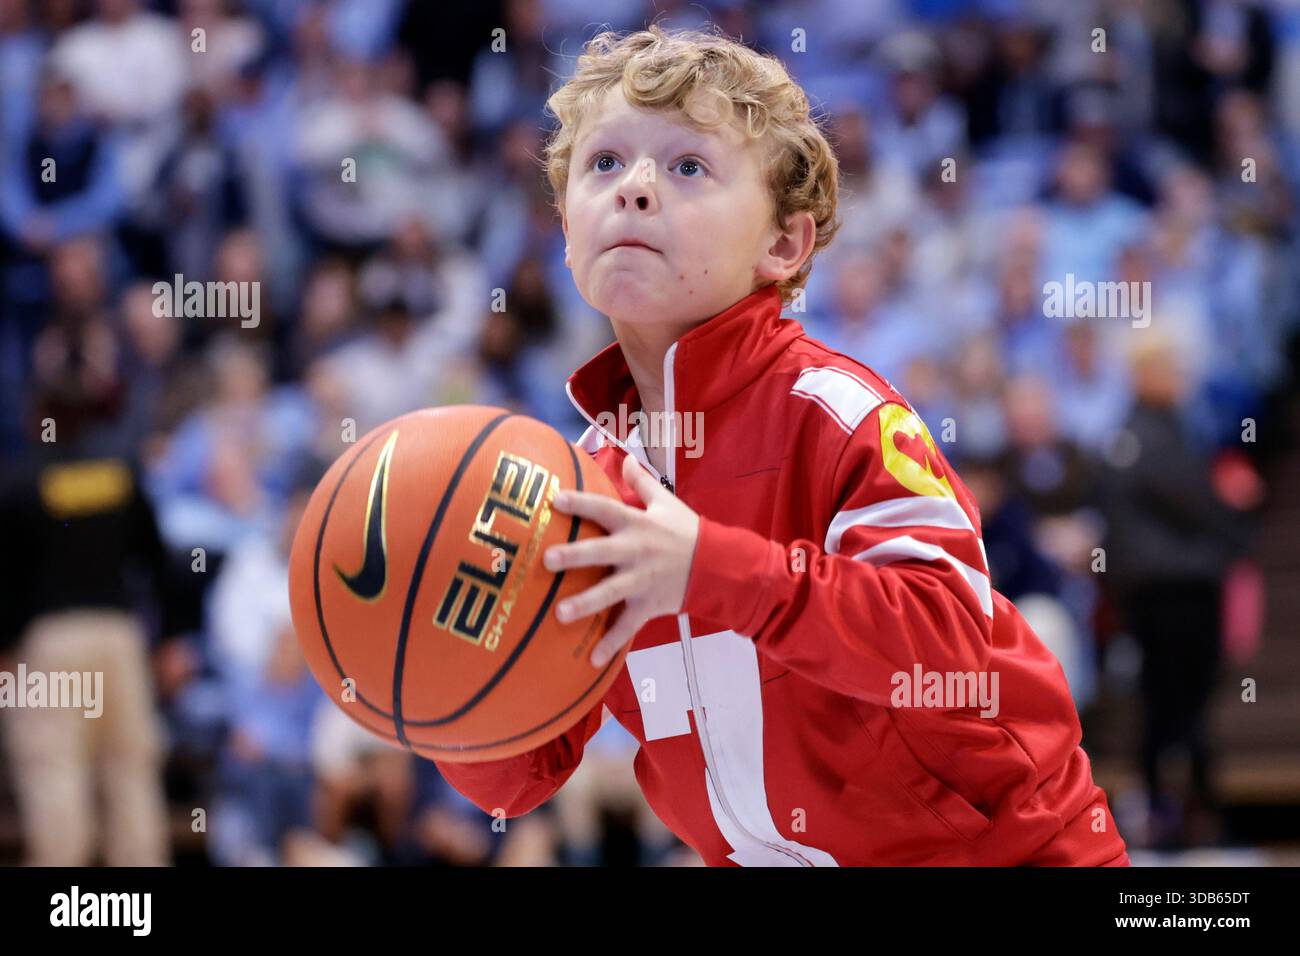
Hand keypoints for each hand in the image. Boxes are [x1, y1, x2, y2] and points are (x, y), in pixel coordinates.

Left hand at [544, 453, 699, 667]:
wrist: (719, 566)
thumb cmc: (688, 531)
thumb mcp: (666, 502)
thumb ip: (642, 482)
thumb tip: (624, 457)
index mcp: (637, 524)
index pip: (605, 510)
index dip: (581, 504)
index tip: (555, 500)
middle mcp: (636, 552)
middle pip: (601, 552)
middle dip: (575, 556)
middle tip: (547, 559)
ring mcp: (641, 581)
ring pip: (610, 593)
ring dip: (585, 604)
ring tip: (559, 613)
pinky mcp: (648, 605)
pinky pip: (627, 626)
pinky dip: (611, 644)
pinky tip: (590, 660)